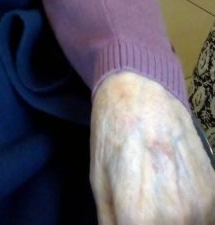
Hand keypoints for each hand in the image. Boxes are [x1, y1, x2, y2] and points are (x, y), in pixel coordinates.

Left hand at [90, 71, 214, 223]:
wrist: (143, 91)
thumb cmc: (113, 134)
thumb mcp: (99, 182)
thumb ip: (111, 223)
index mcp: (139, 216)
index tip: (128, 217)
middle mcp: (176, 217)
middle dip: (150, 224)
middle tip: (142, 209)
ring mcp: (201, 206)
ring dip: (174, 221)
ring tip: (157, 200)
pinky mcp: (214, 194)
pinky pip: (206, 219)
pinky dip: (191, 215)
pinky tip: (175, 195)